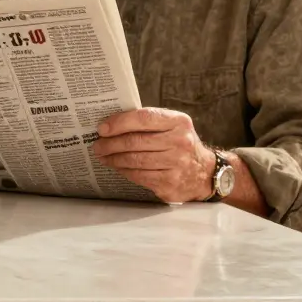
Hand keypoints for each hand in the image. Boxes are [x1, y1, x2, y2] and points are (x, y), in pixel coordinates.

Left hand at [92, 108, 216, 202]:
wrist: (204, 173)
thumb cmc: (179, 144)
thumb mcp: (172, 126)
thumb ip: (147, 122)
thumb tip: (110, 125)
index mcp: (179, 122)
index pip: (143, 118)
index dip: (119, 123)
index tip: (102, 128)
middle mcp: (180, 142)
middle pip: (135, 142)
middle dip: (110, 144)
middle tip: (97, 145)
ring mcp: (176, 164)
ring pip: (134, 160)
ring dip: (113, 159)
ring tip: (103, 156)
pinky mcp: (170, 183)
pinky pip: (139, 176)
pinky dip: (124, 171)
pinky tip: (117, 167)